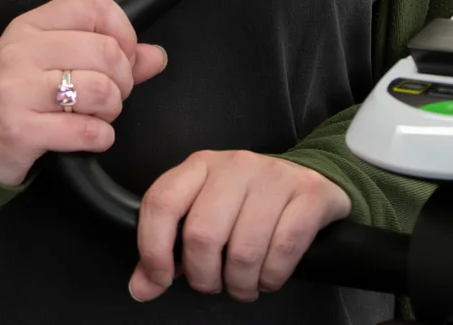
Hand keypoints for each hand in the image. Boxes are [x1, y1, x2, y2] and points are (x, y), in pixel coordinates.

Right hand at [0, 0, 167, 186]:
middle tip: (112, 94)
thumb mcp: (51, 61)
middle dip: (123, 79)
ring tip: (97, 115)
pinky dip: (100, 138)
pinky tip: (89, 137)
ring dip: (112, 110)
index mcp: (31, 25)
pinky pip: (86, 131)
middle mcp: (21, 51)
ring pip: (101, 90)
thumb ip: (107, 53)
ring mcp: (17, 90)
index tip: (124, 55)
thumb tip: (155, 56)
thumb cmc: (14, 94)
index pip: (94, 5)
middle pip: (105, 51)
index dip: (124, 31)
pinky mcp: (20, 130)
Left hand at [129, 151, 350, 302]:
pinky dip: (272, 277)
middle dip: (205, 276)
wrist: (311, 178)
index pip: (161, 202)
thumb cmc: (249, 202)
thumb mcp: (203, 215)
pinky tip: (269, 276)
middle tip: (214, 283)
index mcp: (200, 166)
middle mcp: (235, 165)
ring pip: (244, 250)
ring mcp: (274, 176)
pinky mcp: (308, 193)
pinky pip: (283, 249)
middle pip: (203, 234)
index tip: (162, 278)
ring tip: (244, 284)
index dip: (153, 248)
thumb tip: (141, 287)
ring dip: (241, 284)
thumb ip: (168, 250)